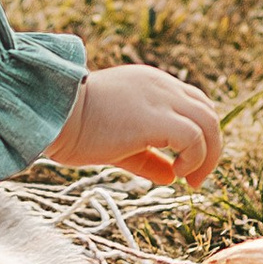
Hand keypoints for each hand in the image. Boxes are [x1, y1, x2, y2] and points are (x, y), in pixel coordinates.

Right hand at [46, 62, 222, 187]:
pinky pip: (195, 138)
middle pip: (208, 112)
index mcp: (150, 83)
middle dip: (211, 148)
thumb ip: (147, 157)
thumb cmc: (73, 127)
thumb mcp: (118, 143)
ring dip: (208, 156)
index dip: (199, 135)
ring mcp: (160, 98)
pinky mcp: (156, 118)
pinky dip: (195, 158)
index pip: (194, 103)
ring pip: (209, 123)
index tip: (186, 164)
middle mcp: (160, 85)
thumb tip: (171, 176)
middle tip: (194, 179)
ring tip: (190, 180)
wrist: (51, 114)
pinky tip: (176, 173)